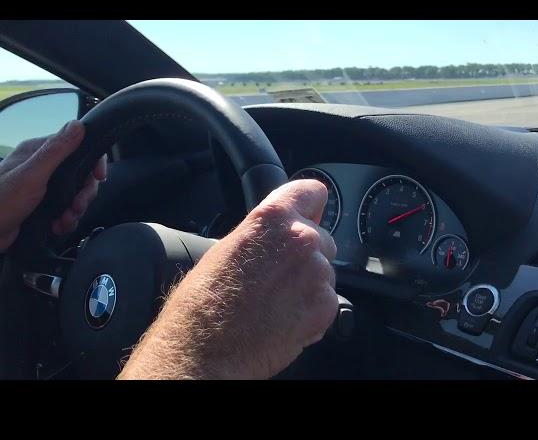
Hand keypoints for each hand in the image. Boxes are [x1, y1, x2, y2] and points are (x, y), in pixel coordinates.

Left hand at [0, 120, 106, 251]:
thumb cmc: (1, 203)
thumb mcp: (32, 175)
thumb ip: (56, 150)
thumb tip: (78, 125)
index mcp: (38, 153)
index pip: (77, 147)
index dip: (92, 162)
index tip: (99, 177)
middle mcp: (42, 167)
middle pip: (80, 174)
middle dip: (83, 193)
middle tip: (77, 206)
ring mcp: (43, 187)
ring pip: (75, 194)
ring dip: (75, 210)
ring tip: (65, 220)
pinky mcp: (43, 206)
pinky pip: (66, 209)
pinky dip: (67, 219)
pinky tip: (58, 226)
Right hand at [119, 179, 338, 379]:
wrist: (205, 350)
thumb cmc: (204, 303)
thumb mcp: (227, 248)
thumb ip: (261, 235)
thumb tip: (275, 236)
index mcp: (273, 218)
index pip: (313, 192)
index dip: (309, 206)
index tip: (308, 215)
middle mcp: (301, 239)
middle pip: (322, 237)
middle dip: (306, 254)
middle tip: (278, 275)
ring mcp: (317, 273)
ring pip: (325, 271)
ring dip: (309, 283)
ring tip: (276, 301)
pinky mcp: (326, 306)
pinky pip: (328, 300)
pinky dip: (313, 310)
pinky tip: (284, 318)